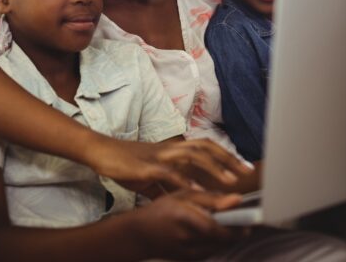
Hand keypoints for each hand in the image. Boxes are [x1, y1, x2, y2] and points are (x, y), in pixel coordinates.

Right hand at [87, 136, 253, 195]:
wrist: (101, 152)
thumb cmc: (125, 163)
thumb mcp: (150, 175)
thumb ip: (167, 184)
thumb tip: (181, 198)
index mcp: (171, 151)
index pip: (203, 147)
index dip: (224, 155)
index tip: (241, 167)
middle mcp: (168, 149)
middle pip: (204, 147)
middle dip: (226, 158)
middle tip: (245, 172)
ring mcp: (158, 156)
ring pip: (191, 155)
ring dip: (211, 167)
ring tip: (229, 180)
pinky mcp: (145, 166)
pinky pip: (166, 172)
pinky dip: (182, 179)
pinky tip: (194, 188)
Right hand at [133, 189, 247, 259]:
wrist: (140, 235)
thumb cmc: (160, 210)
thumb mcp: (183, 195)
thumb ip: (211, 198)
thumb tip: (236, 199)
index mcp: (186, 218)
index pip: (221, 227)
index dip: (239, 225)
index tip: (250, 217)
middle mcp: (189, 238)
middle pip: (225, 238)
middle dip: (236, 229)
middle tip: (239, 218)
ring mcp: (190, 253)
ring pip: (221, 245)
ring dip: (227, 235)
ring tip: (222, 222)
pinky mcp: (192, 260)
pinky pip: (213, 251)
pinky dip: (216, 242)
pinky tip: (208, 232)